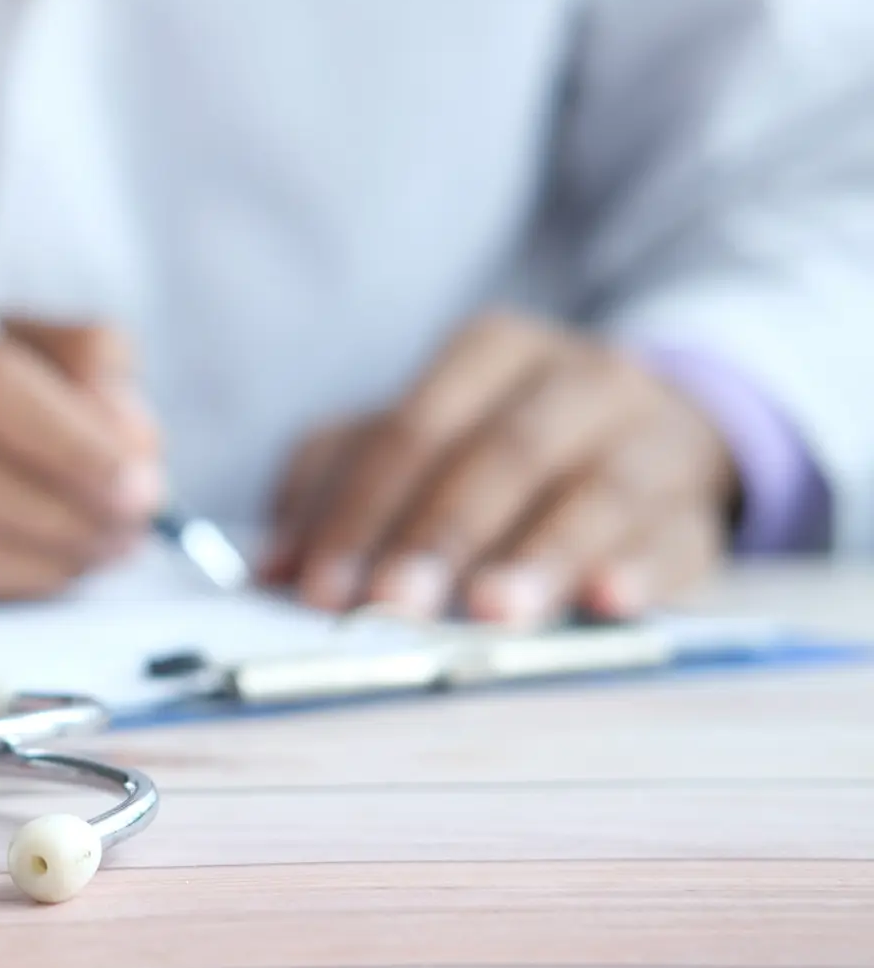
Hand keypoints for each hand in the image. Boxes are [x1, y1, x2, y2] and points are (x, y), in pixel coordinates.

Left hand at [262, 312, 736, 625]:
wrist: (660, 431)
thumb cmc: (503, 444)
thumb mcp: (417, 441)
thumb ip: (337, 488)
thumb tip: (269, 568)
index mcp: (490, 353)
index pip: (414, 430)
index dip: (361, 511)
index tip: (320, 587)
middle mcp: (576, 380)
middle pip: (499, 455)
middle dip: (438, 537)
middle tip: (390, 609)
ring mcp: (650, 439)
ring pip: (593, 492)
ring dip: (537, 557)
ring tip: (491, 615)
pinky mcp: (697, 507)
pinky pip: (676, 535)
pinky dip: (642, 568)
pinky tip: (609, 602)